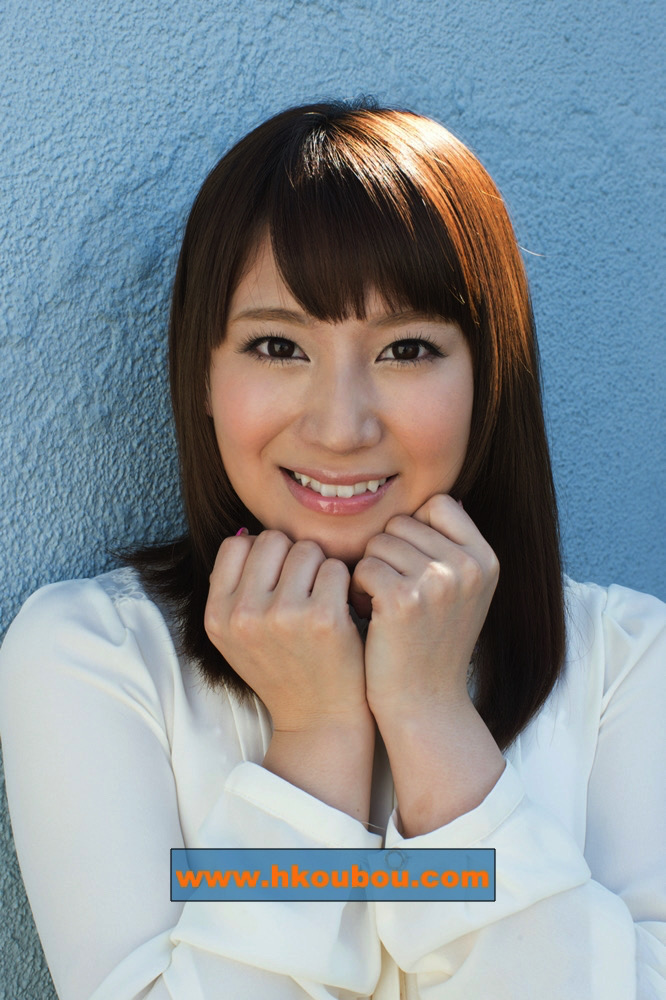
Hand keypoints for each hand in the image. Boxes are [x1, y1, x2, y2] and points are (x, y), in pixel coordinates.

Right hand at [205, 530, 368, 732]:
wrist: (320, 718)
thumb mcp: (238, 635)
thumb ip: (234, 587)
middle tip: (304, 590)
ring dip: (320, 568)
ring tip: (321, 599)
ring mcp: (283, 616)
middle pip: (273, 540)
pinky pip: (336, 567)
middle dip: (293, 557)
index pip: (236, 545)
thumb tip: (247, 531)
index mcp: (217, 615)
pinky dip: (344, 583)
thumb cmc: (284, 668)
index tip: (278, 580)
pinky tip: (341, 608)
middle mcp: (244, 614)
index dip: (263, 555)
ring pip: (307, 549)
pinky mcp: (323, 618)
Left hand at [349, 494, 498, 723]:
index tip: (411, 565)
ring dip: (370, 570)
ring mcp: (438, 581)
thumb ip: (456, 546)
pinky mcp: (404, 599)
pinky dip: (357, 589)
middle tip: (392, 590)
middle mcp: (468, 566)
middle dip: (388, 553)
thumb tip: (450, 499)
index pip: (439, 504)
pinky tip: (369, 614)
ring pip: (379, 543)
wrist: (424, 703)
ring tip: (381, 604)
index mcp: (485, 559)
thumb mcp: (463, 591)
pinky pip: (364, 566)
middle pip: (402, 522)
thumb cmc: (432, 643)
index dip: (414, 530)